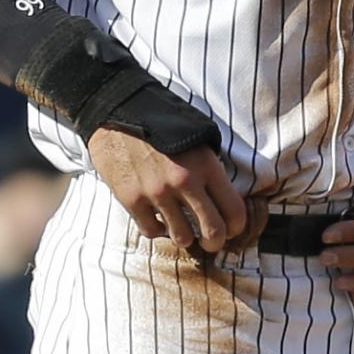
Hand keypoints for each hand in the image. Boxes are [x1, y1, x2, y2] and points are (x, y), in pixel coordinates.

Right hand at [88, 128, 255, 253]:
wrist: (116, 111)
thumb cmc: (161, 122)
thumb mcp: (198, 137)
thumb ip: (212, 167)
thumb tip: (224, 196)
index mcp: (206, 165)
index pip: (235, 211)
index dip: (237, 228)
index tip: (231, 230)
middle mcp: (184, 182)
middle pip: (213, 231)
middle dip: (215, 242)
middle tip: (210, 242)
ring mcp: (157, 192)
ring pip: (182, 237)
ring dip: (185, 237)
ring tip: (182, 229)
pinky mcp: (131, 199)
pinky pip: (151, 231)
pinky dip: (157, 229)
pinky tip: (157, 218)